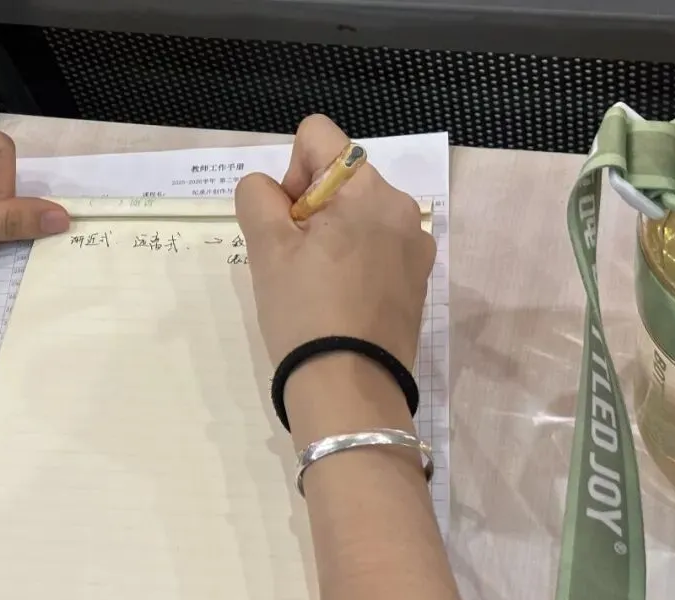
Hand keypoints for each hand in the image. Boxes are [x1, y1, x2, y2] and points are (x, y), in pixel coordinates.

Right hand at [235, 114, 434, 369]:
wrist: (348, 389)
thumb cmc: (304, 311)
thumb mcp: (266, 248)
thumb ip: (257, 197)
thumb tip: (269, 189)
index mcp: (368, 190)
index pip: (318, 136)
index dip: (289, 171)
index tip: (287, 222)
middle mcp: (402, 208)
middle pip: (339, 177)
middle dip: (309, 208)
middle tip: (294, 261)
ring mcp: (415, 247)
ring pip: (357, 214)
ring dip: (330, 236)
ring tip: (315, 285)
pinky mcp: (417, 281)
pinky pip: (376, 248)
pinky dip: (352, 261)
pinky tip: (339, 301)